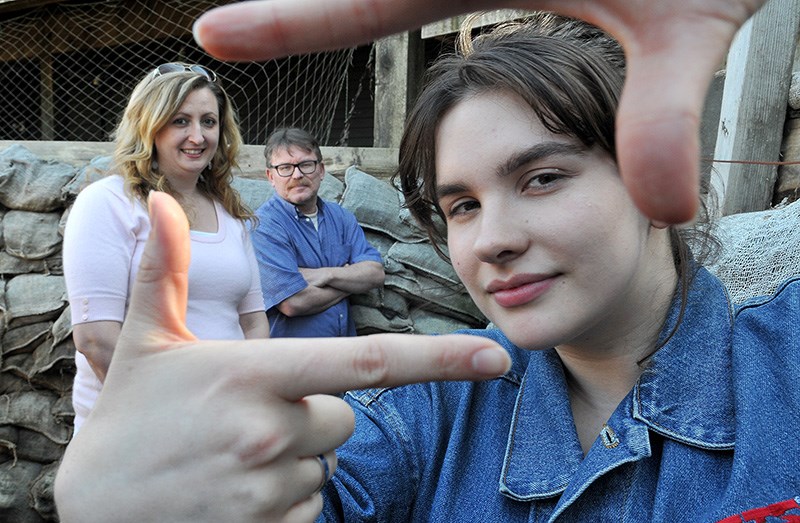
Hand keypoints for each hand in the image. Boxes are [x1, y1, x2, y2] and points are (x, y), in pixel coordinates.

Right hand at [55, 192, 509, 522]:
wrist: (93, 509)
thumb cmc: (127, 420)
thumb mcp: (144, 342)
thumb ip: (166, 273)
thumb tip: (165, 203)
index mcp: (253, 374)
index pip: (366, 362)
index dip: (439, 358)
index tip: (496, 359)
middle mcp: (269, 431)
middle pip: (346, 419)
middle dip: (314, 415)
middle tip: (248, 420)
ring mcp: (268, 489)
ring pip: (324, 465)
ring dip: (293, 459)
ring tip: (230, 459)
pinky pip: (309, 509)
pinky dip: (283, 500)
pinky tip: (233, 492)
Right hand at [193, 0, 765, 223]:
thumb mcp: (696, 25)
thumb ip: (665, 114)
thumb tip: (662, 211)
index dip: (290, 21)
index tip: (212, 33)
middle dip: (308, 6)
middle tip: (227, 25)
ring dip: (354, 4)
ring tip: (284, 25)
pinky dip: (394, 2)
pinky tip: (419, 15)